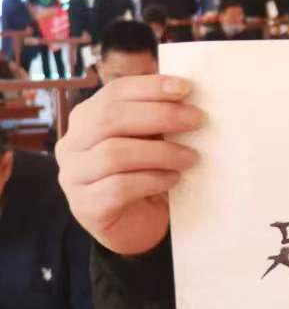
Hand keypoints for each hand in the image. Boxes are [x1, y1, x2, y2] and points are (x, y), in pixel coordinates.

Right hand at [56, 75, 203, 255]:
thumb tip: (188, 97)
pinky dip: (152, 180)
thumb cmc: (146, 172)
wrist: (138, 222)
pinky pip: (119, 187)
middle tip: (197, 120)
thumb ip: (158, 118)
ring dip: (161, 152)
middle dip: (160, 115)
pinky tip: (173, 179)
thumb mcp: (151, 138)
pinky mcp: (85, 207)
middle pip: (110, 119)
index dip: (150, 87)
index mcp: (87, 118)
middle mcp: (72, 144)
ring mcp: (73, 176)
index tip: (186, 88)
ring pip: (114, 153)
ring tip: (190, 157)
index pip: (115, 92)